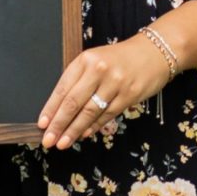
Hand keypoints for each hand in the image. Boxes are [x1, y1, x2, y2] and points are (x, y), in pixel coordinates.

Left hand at [38, 36, 173, 149]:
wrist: (154, 52)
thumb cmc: (119, 59)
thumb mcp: (95, 61)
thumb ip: (79, 80)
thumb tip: (59, 110)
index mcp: (86, 60)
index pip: (63, 88)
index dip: (51, 108)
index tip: (42, 124)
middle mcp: (99, 70)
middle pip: (74, 102)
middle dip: (59, 124)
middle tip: (49, 140)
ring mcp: (115, 83)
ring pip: (89, 112)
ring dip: (74, 130)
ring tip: (63, 143)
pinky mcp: (129, 95)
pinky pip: (107, 115)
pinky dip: (94, 126)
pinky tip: (84, 134)